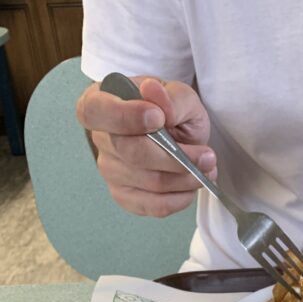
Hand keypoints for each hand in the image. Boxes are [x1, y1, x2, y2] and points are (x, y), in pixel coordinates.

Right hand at [76, 76, 215, 217]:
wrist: (177, 134)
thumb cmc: (172, 112)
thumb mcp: (179, 95)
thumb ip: (169, 96)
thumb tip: (153, 93)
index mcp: (100, 103)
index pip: (95, 112)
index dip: (125, 117)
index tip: (158, 118)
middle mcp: (101, 140)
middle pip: (131, 153)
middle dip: (175, 156)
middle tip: (206, 155)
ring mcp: (110, 172)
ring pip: (150, 182)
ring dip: (186, 178)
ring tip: (207, 168)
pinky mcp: (126, 197)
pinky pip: (155, 206)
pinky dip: (181, 198)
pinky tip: (192, 185)